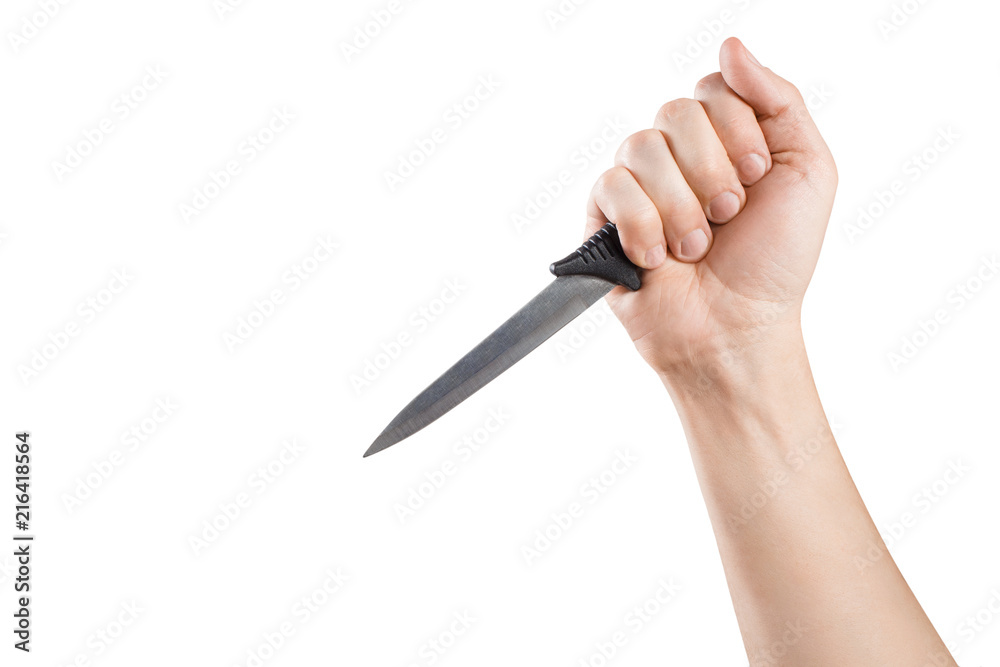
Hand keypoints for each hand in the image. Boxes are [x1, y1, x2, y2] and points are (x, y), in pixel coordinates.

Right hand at [586, 38, 836, 380]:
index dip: (737, 131)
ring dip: (681, 207)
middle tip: (728, 217)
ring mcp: (638, 184)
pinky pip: (611, 186)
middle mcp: (677, 154)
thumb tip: (731, 46)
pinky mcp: (604, 217)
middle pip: (676, 111)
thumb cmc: (775, 261)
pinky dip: (643, 226)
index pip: (713, 88)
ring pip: (642, 147)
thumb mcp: (808, 170)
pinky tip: (660, 258)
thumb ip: (778, 98)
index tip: (756, 177)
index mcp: (723, 136)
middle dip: (711, 172)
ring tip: (695, 247)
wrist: (737, 328)